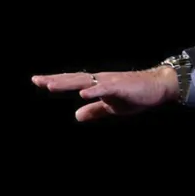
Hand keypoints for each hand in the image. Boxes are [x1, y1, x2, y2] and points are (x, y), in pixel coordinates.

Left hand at [31, 67, 178, 121]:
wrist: (158, 87)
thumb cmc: (136, 95)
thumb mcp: (111, 106)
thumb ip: (94, 110)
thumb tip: (76, 116)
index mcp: (97, 84)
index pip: (73, 81)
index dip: (56, 81)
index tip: (37, 80)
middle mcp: (100, 80)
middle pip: (74, 79)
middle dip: (55, 80)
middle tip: (36, 80)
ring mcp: (110, 82)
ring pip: (85, 81)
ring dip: (68, 83)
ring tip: (51, 86)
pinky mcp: (121, 86)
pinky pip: (105, 88)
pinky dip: (93, 90)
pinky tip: (82, 94)